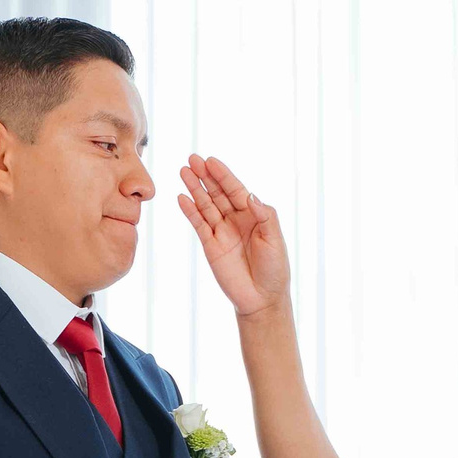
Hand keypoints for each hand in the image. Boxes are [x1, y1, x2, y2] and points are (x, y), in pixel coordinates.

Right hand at [176, 155, 289, 317]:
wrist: (262, 298)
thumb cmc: (274, 268)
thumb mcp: (275, 239)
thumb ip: (265, 216)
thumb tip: (251, 196)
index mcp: (253, 215)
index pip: (235, 190)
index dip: (223, 175)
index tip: (210, 160)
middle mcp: (235, 220)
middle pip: (217, 193)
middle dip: (205, 176)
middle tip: (192, 159)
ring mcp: (221, 232)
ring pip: (206, 206)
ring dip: (195, 189)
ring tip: (183, 172)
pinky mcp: (211, 246)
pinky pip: (199, 225)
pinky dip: (190, 211)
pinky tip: (182, 198)